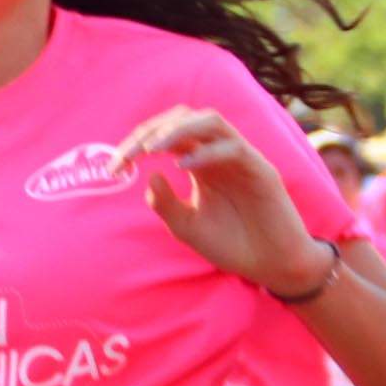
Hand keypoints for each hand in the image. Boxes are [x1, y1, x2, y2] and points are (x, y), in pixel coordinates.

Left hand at [123, 107, 314, 290]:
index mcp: (200, 161)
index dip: (136, 145)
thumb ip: (165, 204)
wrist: (271, 266)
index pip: (165, 136)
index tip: (114, 168)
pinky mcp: (261, 169)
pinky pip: (233, 148)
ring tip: (151, 149)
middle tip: (129, 154)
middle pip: (183, 119)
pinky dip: (206, 153)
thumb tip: (148, 174)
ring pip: (210, 121)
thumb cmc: (232, 244)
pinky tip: (182, 166)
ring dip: (177, 129)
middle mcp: (218, 153)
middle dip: (151, 131)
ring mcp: (240, 157)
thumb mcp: (187, 227)